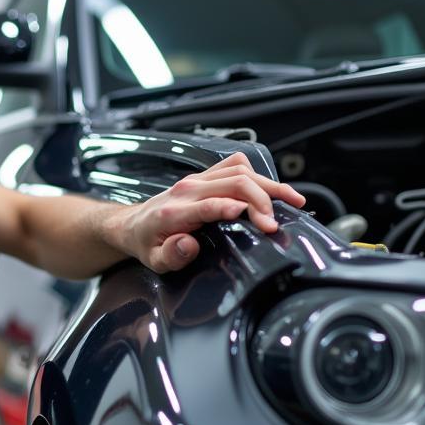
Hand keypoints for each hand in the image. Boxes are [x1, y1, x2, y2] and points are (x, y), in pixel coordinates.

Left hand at [119, 152, 305, 271]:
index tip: (260, 221)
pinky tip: (272, 190)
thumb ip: (170, 255)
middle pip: (233, 181)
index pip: (209, 204)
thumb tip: (188, 245)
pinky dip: (257, 174)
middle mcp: (187, 189)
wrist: (133, 224)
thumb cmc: (146, 243)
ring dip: (268, 184)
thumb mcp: (153, 260)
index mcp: (174, 212)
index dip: (235, 208)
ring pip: (239, 170)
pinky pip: (235, 165)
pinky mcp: (204, 176)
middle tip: (277, 222)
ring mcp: (196, 179)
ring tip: (292, 200)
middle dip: (261, 200)